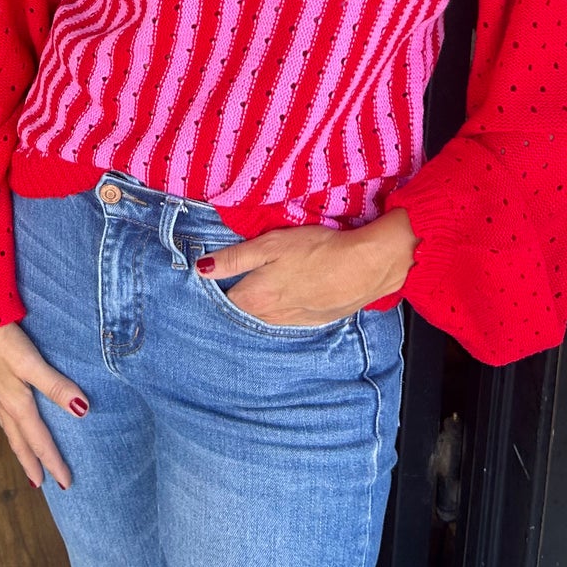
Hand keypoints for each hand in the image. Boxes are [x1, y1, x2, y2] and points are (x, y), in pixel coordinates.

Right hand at [0, 321, 89, 489]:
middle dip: (32, 462)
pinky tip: (10, 417)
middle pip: (20, 440)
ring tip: (26, 459)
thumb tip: (82, 411)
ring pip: (9, 428)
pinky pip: (2, 413)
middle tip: (41, 484)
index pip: (40, 440)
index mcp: (17, 403)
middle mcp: (5, 402)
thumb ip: (54, 385)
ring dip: (20, 447)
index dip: (53, 461)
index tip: (66, 483)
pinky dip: (9, 426)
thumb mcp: (30, 363)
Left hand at [197, 209, 415, 326]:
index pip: (224, 297)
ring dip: (259, 304)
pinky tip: (288, 293)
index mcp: (255, 297)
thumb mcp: (270, 245)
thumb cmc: (317, 250)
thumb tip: (201, 268)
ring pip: (265, 316)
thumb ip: (234, 259)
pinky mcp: (314, 320)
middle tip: (234, 276)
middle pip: (243, 309)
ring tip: (260, 284)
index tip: (214, 271)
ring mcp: (294, 321)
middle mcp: (270, 316)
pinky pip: (287, 318)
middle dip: (236, 295)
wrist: (365, 266)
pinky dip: (282, 308)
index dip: (218, 283)